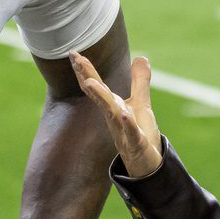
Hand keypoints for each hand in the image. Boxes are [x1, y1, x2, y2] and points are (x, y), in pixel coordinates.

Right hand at [71, 51, 160, 176]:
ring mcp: (123, 130)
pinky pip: (131, 132)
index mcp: (113, 106)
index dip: (86, 70)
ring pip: (111, 112)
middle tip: (76, 60)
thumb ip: (140, 81)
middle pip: (99, 95)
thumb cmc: (140, 133)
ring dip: (101, 98)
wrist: (146, 165)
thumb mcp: (141, 103)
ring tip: (91, 82)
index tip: (74, 53)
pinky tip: (124, 113)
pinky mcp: (136, 143)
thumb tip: (141, 57)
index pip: (98, 85)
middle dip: (87, 77)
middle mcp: (114, 117)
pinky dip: (127, 123)